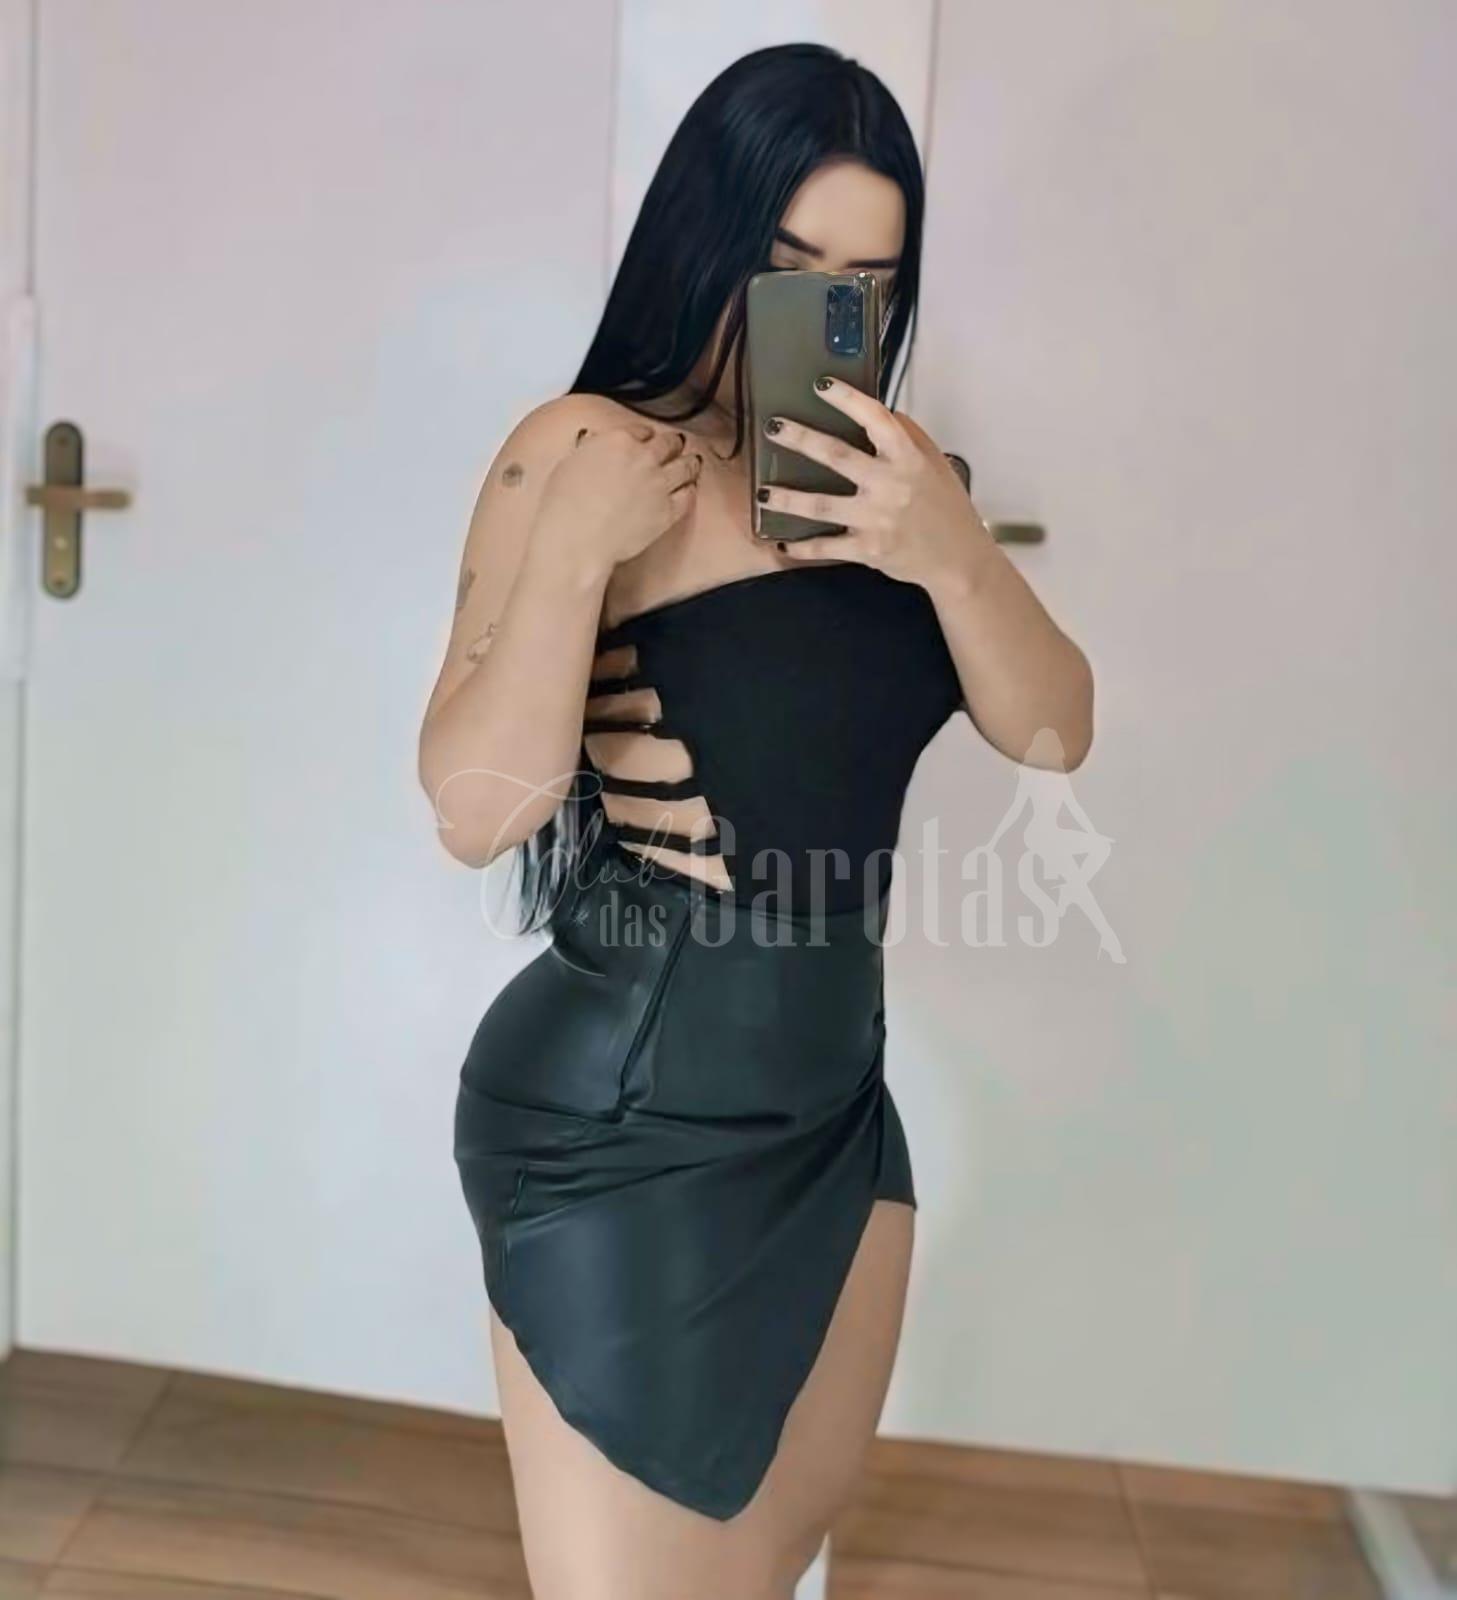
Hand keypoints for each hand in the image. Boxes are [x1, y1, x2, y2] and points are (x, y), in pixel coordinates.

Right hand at [535, 421, 700, 579]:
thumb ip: (589, 449)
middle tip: (677, 443)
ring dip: (690, 463)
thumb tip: (591, 444)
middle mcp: (644, 458)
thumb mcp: (570, 463)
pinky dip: (690, 491)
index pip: (642, 430)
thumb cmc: (566, 506)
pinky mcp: (668, 511)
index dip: (646, 434)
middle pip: (669, 444)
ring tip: (694, 462)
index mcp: (618, 441)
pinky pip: (688, 496)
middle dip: (674, 443)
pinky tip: (690, 490)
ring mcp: (660, 485)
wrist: (578, 538)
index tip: (648, 437)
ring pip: (686, 467)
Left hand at [757, 377, 995, 596]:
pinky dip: (801, 547)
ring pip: (820, 506)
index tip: (822, 385)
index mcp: (908, 459)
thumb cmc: (945, 506)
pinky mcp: (867, 549)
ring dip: (787, 498)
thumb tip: (874, 411)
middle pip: (837, 456)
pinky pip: (826, 548)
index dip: (847, 399)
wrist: (958, 559)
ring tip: (762, 492)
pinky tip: (781, 541)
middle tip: (774, 428)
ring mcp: (876, 520)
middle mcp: (890, 486)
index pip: (876, 419)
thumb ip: (906, 436)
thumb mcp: (933, 462)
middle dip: (801, 439)